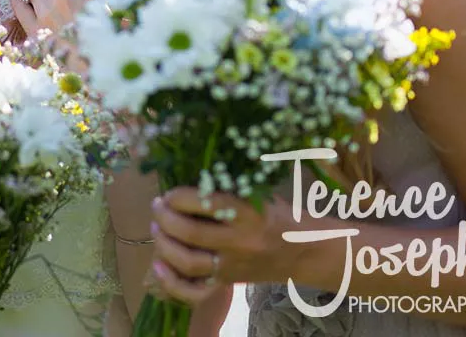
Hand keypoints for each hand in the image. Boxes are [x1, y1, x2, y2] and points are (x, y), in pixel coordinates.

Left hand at [148, 188, 301, 304]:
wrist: (308, 253)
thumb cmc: (281, 215)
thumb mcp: (260, 194)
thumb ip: (228, 187)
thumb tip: (187, 175)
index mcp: (249, 213)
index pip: (207, 203)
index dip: (179, 196)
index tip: (170, 192)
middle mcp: (240, 242)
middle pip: (191, 233)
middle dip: (165, 218)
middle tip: (157, 206)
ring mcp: (233, 266)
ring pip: (188, 262)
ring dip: (164, 244)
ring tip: (157, 228)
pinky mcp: (228, 282)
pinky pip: (195, 291)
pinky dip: (172, 282)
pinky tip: (159, 265)